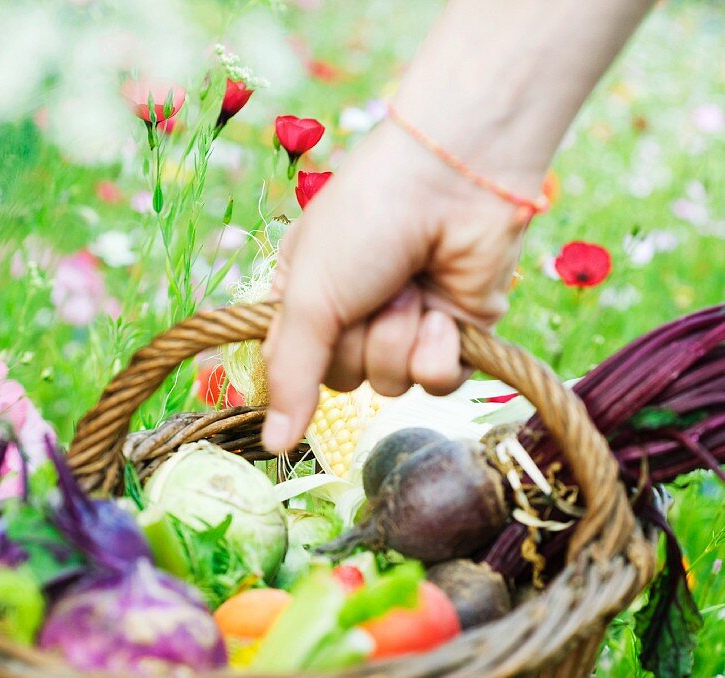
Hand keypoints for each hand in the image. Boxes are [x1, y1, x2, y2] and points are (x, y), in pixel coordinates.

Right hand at [261, 120, 538, 453]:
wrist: (454, 181)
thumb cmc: (367, 220)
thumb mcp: (309, 296)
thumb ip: (290, 376)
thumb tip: (273, 446)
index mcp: (307, 298)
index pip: (292, 367)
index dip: (302, 357)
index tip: (315, 321)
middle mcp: (354, 317)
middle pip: (344, 382)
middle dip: (358, 340)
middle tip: (373, 289)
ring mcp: (406, 328)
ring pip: (390, 387)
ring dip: (399, 338)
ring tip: (411, 287)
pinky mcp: (454, 338)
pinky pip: (435, 384)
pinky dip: (438, 350)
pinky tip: (443, 311)